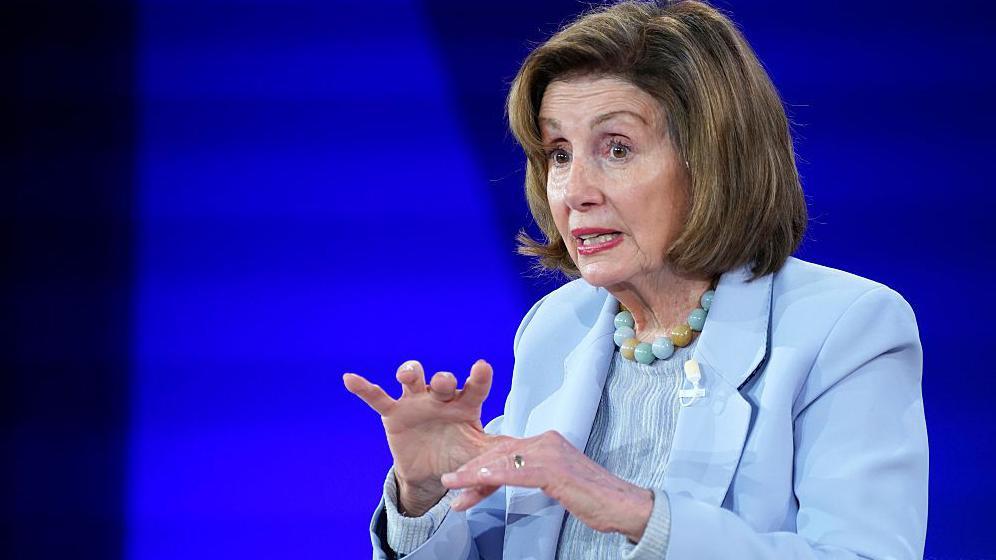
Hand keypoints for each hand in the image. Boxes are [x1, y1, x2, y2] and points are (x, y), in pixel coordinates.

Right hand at [343, 359, 493, 515]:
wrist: (431, 474)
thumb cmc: (459, 456)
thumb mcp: (478, 456)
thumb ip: (497, 453)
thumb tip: (527, 458)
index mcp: (466, 405)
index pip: (475, 386)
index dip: (479, 376)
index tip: (481, 367)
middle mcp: (441, 398)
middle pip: (442, 380)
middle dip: (443, 380)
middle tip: (445, 385)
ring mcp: (416, 402)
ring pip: (412, 379)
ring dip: (410, 372)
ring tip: (408, 374)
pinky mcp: (394, 413)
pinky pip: (377, 397)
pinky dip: (364, 388)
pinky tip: (350, 379)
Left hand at [440, 430, 653, 542]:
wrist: (624, 506)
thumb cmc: (595, 498)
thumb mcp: (559, 482)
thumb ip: (537, 474)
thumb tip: (515, 478)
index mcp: (547, 442)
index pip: (505, 450)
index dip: (481, 464)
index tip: (461, 480)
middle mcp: (546, 441)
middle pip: (498, 452)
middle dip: (471, 469)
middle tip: (449, 482)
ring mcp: (550, 453)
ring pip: (501, 460)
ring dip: (472, 473)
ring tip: (451, 483)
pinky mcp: (553, 469)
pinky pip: (514, 471)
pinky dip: (491, 476)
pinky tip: (474, 481)